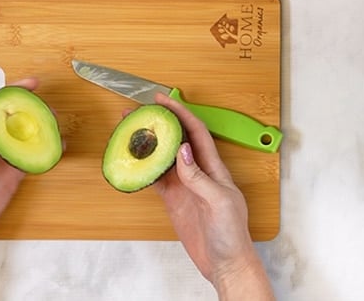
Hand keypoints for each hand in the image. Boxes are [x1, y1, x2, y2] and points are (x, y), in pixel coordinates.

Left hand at [0, 79, 34, 281]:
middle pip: (10, 120)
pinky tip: (54, 148)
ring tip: (55, 123)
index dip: (9, 94)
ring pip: (22, 138)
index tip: (29, 86)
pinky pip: (29, 161)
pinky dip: (42, 153)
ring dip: (38, 129)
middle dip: (29, 109)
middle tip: (48, 106)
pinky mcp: (9, 179)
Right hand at [153, 93, 274, 300]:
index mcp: (214, 167)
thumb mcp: (220, 202)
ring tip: (130, 130)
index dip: (180, 113)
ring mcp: (185, 186)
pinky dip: (145, 169)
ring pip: (164, 157)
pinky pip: (157, 179)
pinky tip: (133, 162)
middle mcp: (199, 172)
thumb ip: (200, 177)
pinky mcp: (175, 200)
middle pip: (176, 139)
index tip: (162, 100)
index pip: (196, 132)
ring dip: (149, 143)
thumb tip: (183, 151)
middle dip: (160, 122)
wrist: (225, 263)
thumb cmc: (233, 234)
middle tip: (138, 111)